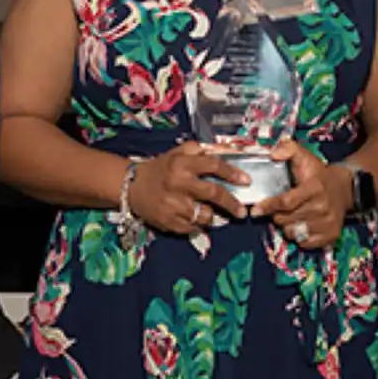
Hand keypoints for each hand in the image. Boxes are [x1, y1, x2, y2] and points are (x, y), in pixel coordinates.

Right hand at [128, 142, 250, 233]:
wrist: (131, 187)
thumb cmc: (160, 168)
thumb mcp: (177, 153)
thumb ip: (200, 151)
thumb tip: (227, 152)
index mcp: (182, 164)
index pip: (213, 166)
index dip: (232, 173)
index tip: (246, 181)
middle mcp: (178, 183)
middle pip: (213, 193)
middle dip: (232, 203)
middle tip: (242, 211)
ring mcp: (173, 205)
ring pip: (205, 215)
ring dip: (213, 216)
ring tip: (215, 214)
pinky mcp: (169, 222)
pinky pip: (193, 228)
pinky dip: (198, 225)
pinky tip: (197, 219)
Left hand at [250, 141, 350, 248]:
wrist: (344, 187)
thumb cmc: (318, 173)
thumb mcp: (304, 156)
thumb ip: (287, 149)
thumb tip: (272, 154)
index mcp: (314, 187)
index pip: (286, 202)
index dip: (269, 206)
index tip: (256, 209)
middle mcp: (322, 207)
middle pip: (286, 219)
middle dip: (277, 215)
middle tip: (279, 208)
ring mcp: (328, 223)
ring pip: (293, 233)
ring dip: (287, 226)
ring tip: (290, 216)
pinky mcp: (332, 235)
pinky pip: (305, 243)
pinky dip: (298, 236)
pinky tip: (300, 224)